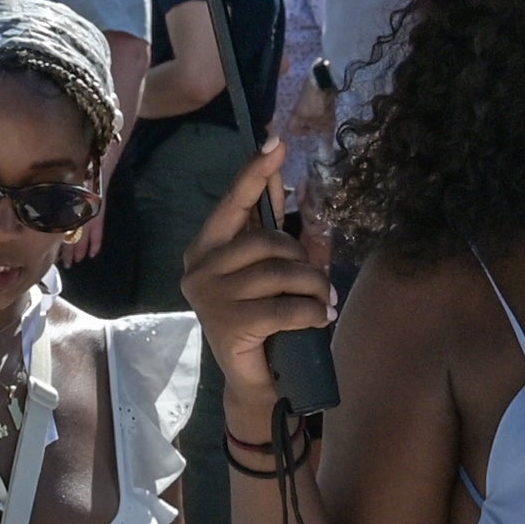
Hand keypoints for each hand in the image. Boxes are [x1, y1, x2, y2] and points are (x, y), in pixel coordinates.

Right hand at [177, 151, 333, 384]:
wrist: (256, 381)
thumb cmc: (263, 321)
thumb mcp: (270, 271)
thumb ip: (273, 231)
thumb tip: (284, 178)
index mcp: (205, 248)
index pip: (234, 203)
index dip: (257, 173)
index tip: (277, 142)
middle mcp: (199, 268)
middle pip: (267, 240)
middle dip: (304, 258)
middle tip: (319, 283)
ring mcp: (210, 297)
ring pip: (280, 272)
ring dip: (314, 287)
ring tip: (325, 302)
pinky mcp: (228, 325)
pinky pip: (285, 307)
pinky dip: (313, 312)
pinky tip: (321, 318)